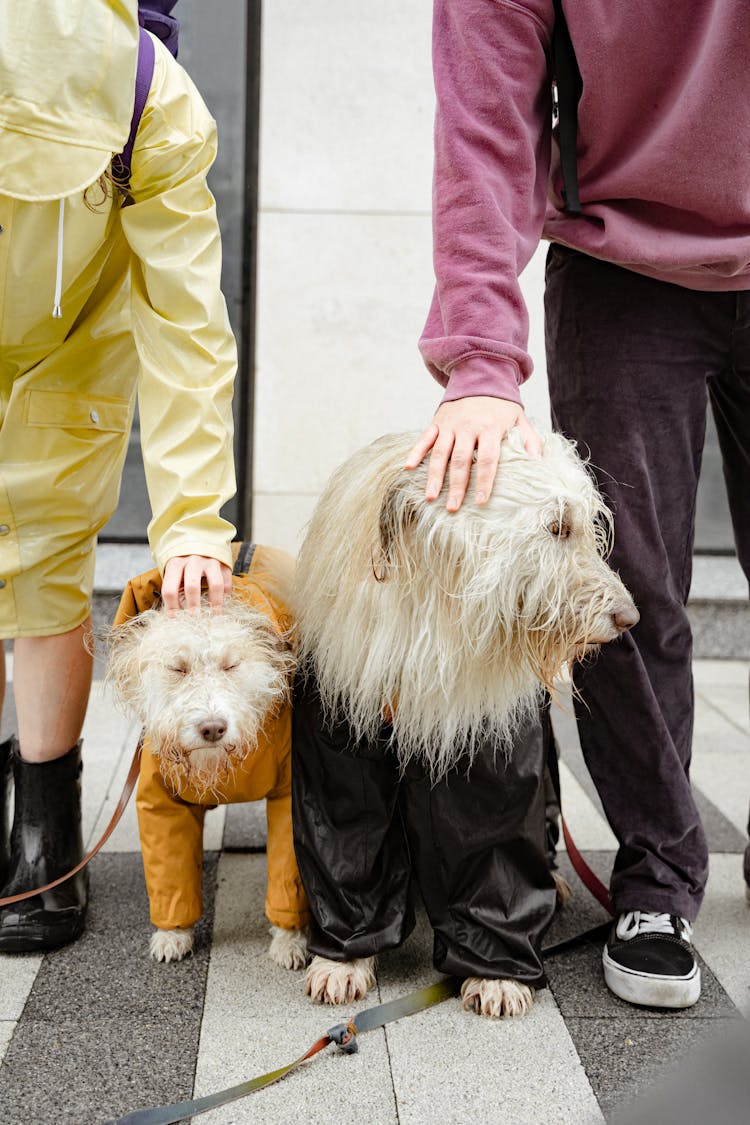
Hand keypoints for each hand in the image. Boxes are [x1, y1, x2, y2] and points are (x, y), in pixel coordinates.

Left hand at [161, 555, 232, 615]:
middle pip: (192, 586)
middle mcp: (192, 561)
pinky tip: (221, 605)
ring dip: (214, 603)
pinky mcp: (224, 564)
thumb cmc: (184, 563)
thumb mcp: (174, 571)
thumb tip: (175, 615)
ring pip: (215, 584)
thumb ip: (174, 588)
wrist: (200, 541)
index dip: (171, 607)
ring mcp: (211, 562)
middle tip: (194, 620)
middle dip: (193, 606)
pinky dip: (225, 596)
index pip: (170, 589)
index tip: (175, 619)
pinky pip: (227, 583)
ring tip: (212, 616)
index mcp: (175, 564)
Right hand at [405, 396, 541, 510]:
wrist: (481, 375)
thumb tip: (537, 463)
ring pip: (440, 453)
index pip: (487, 458)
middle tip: (452, 508)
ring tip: (431, 497)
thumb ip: (530, 441)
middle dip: (456, 486)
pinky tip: (408, 467)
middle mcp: (469, 426)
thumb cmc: (502, 405)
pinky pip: (425, 438)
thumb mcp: (520, 419)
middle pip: (461, 460)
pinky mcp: (438, 421)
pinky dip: (416, 452)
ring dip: (434, 476)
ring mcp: (451, 424)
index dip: (484, 480)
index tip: (480, 501)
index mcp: (491, 427)